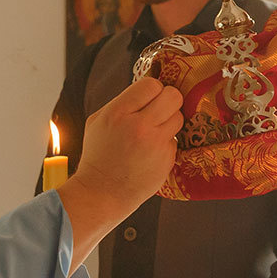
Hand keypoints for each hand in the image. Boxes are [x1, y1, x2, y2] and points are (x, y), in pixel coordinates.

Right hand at [74, 78, 182, 215]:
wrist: (103, 192)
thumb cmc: (99, 155)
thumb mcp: (98, 121)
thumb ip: (122, 103)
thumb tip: (147, 91)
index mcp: (118, 113)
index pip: (151, 85)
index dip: (152, 89)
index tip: (148, 97)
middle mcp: (139, 127)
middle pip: (173, 96)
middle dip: (168, 100)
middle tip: (160, 109)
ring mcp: (156, 144)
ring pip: (178, 117)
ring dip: (169, 121)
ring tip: (153, 131)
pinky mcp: (167, 159)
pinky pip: (175, 140)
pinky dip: (166, 143)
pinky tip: (151, 152)